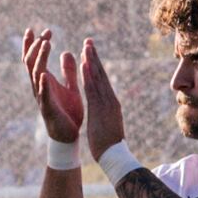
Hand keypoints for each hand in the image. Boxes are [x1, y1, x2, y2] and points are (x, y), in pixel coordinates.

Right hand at [20, 27, 81, 142]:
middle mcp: (40, 87)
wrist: (69, 136)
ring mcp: (42, 97)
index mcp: (45, 81)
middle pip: (31, 62)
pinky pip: (43, 95)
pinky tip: (43, 74)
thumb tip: (66, 51)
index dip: (35, 44)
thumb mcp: (70, 87)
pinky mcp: (48, 108)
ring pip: (35, 74)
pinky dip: (42, 85)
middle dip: (36, 46)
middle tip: (44, 33)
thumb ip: (68, 71)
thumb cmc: (68, 112)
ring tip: (46, 44)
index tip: (41, 30)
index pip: (35, 59)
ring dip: (40, 58)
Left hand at [74, 40, 126, 156]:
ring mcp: (106, 103)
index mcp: (111, 103)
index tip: (90, 54)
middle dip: (94, 58)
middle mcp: (110, 99)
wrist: (114, 155)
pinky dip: (88, 75)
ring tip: (86, 47)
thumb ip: (105, 114)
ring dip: (91, 61)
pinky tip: (83, 65)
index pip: (102, 81)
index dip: (96, 66)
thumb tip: (103, 110)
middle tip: (88, 42)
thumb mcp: (108, 124)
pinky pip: (92, 89)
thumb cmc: (110, 144)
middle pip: (101, 75)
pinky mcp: (100, 108)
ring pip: (97, 78)